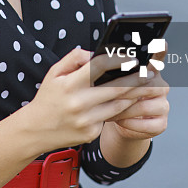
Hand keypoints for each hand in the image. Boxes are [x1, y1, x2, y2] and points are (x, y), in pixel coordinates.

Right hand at [23, 48, 155, 154]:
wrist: (35, 130)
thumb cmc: (47, 98)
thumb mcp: (54, 72)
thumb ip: (74, 58)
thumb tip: (96, 53)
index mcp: (69, 84)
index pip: (98, 67)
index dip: (117, 59)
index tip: (131, 55)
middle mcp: (79, 103)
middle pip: (116, 89)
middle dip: (138, 80)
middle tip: (152, 73)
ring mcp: (86, 120)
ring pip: (119, 105)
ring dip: (135, 95)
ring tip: (149, 86)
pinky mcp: (91, 133)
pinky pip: (110, 118)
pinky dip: (121, 109)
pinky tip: (131, 102)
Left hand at [102, 47, 169, 140]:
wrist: (119, 123)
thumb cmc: (113, 99)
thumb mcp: (110, 83)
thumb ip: (110, 70)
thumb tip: (96, 60)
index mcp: (148, 72)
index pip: (157, 59)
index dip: (159, 51)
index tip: (160, 42)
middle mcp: (160, 86)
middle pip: (146, 85)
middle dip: (124, 92)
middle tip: (107, 96)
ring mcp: (163, 105)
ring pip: (144, 107)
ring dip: (124, 110)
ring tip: (109, 112)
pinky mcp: (162, 123)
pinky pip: (147, 124)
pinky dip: (130, 124)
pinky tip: (121, 121)